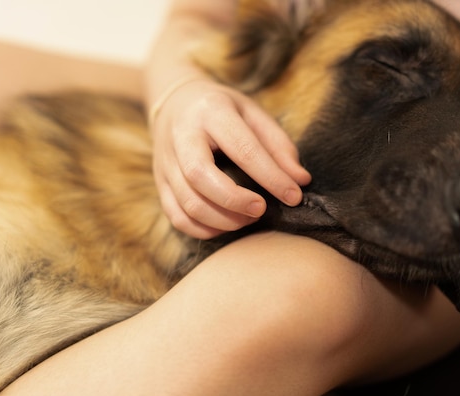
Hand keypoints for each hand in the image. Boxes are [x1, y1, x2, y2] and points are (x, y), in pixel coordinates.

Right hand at [150, 78, 310, 238]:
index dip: (271, 177)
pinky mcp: (159, 182)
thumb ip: (279, 146)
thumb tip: (300, 181)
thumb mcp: (253, 114)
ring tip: (248, 218)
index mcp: (212, 112)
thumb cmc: (223, 110)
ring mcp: (165, 161)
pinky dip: (203, 229)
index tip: (294, 196)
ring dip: (222, 220)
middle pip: (200, 177)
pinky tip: (226, 224)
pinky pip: (176, 216)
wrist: (174, 102)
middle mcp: (182, 136)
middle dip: (235, 201)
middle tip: (262, 210)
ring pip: (187, 202)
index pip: (242, 149)